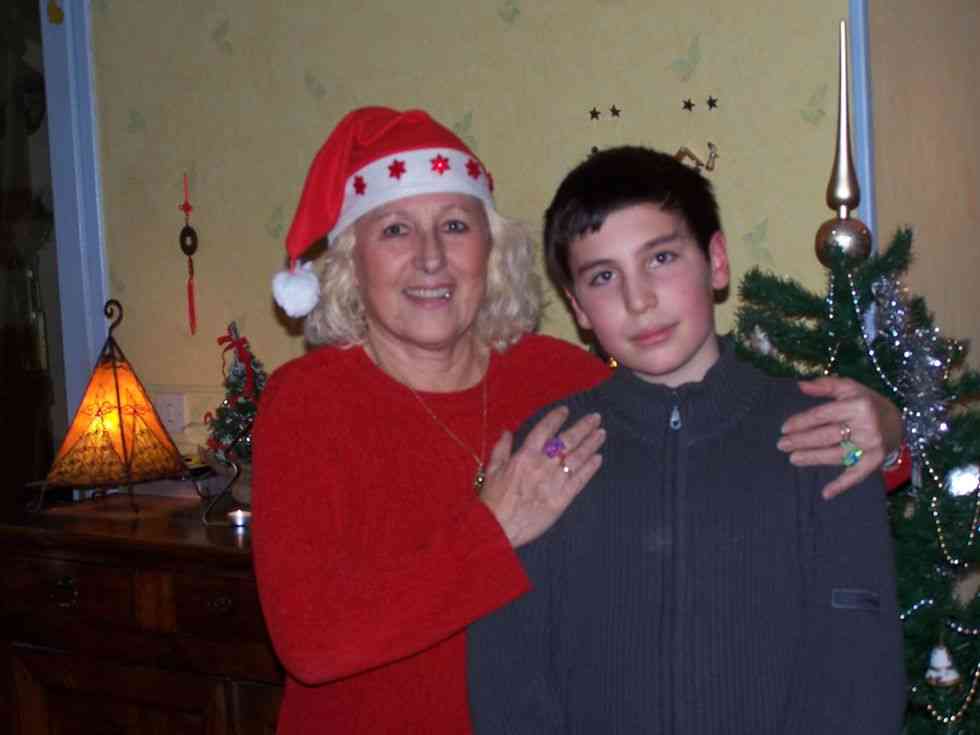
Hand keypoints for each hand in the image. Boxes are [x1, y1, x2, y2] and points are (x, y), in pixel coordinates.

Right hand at [480, 406, 604, 547]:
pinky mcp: (561, 499)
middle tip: (596, 417)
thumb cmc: (492, 500)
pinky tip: (599, 459)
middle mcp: (542, 465)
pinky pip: (579, 481)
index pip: (544, 430)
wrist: (497, 528)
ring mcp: (554, 482)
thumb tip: (507, 431)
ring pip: (577, 458)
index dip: (556, 418)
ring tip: (601, 434)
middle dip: (582, 427)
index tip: (566, 410)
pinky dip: (590, 469)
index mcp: (524, 456)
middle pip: (566, 441)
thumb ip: (501, 448)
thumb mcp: (491, 470)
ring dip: (591, 444)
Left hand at [777, 377, 902, 499]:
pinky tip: (826, 493)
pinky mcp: (875, 461)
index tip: (784, 428)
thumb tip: (800, 385)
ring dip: (813, 458)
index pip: (823, 415)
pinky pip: (857, 474)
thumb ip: (825, 385)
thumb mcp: (849, 388)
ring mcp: (871, 445)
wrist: (898, 421)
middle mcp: (866, 425)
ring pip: (837, 454)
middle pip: (827, 435)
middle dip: (802, 441)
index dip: (802, 422)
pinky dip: (842, 485)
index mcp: (857, 405)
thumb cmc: (866, 403)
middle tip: (781, 445)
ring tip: (793, 459)